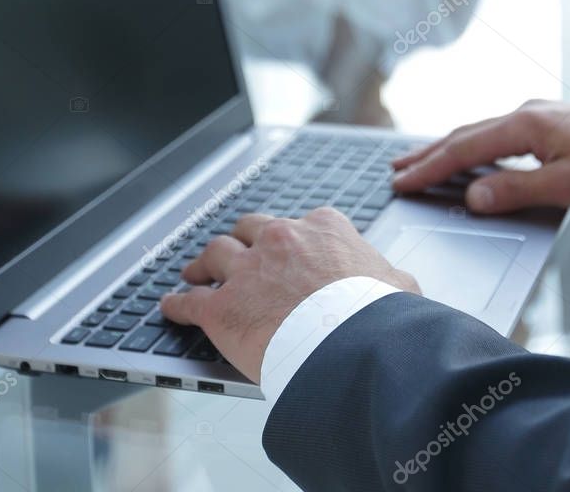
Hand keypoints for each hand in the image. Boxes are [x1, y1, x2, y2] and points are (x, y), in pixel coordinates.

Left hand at [159, 208, 419, 382]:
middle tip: (234, 254)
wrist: (353, 345)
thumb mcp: (398, 284)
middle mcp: (281, 239)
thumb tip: (397, 285)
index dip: (290, 240)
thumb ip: (387, 275)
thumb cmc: (381, 317)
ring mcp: (248, 271)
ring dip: (203, 264)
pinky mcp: (222, 308)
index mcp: (323, 227)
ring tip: (195, 272)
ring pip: (214, 254)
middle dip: (241, 241)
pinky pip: (189, 301)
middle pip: (249, 229)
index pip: (300, 224)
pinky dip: (177, 303)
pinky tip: (171, 306)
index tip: (286, 250)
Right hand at [392, 100, 569, 213]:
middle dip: (427, 155)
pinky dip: (471, 145)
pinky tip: (468, 154)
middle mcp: (523, 114)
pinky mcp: (544, 122)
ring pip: (478, 132)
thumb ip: (515, 191)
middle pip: (463, 135)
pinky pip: (495, 133)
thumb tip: (472, 197)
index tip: (402, 182)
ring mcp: (533, 115)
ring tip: (419, 161)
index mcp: (524, 126)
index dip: (430, 168)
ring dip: (446, 148)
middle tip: (396, 170)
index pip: (464, 149)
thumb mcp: (566, 185)